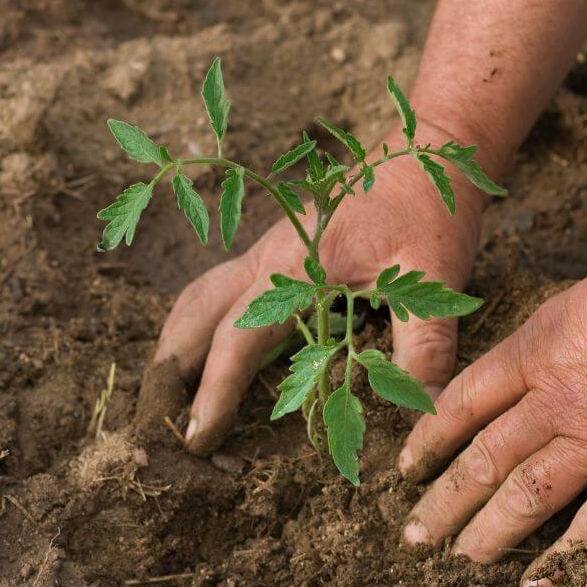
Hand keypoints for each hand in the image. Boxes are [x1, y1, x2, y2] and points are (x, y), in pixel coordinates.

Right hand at [156, 123, 487, 453]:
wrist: (429, 148)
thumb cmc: (431, 209)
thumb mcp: (433, 278)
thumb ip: (426, 347)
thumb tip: (429, 414)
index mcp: (296, 267)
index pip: (238, 339)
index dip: (215, 392)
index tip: (198, 439)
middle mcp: (269, 257)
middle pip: (197, 312)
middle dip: (170, 367)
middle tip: (154, 422)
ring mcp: (270, 249)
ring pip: (202, 295)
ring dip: (177, 341)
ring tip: (164, 391)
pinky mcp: (282, 249)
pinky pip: (224, 287)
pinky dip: (202, 322)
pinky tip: (208, 348)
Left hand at [397, 208, 586, 586]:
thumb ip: (571, 335)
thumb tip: (559, 355)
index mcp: (539, 345)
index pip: (464, 401)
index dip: (431, 437)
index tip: (409, 465)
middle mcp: (556, 396)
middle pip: (483, 457)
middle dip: (443, 501)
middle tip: (414, 536)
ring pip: (525, 496)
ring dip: (488, 533)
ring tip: (463, 559)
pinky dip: (566, 556)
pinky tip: (540, 580)